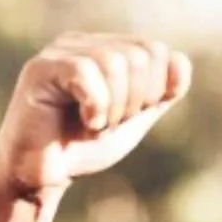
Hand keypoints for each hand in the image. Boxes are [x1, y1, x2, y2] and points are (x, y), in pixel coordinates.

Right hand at [0, 32, 191, 195]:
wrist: (41, 178)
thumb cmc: (81, 149)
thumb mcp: (131, 121)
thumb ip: (160, 94)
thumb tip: (180, 61)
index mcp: (104, 49)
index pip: (154, 50)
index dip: (154, 90)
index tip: (127, 117)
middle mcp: (82, 43)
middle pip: (140, 55)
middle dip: (135, 101)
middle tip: (109, 124)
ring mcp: (59, 51)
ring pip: (116, 63)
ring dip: (115, 108)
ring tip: (94, 125)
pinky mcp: (41, 69)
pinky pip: (87, 73)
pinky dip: (97, 107)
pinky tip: (85, 122)